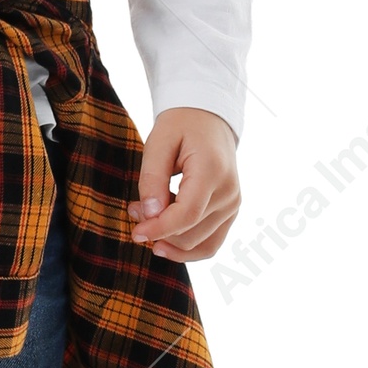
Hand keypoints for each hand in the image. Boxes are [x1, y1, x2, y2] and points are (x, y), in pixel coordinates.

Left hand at [127, 107, 239, 262]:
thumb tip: (151, 214)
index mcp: (213, 171)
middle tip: (134, 210)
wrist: (209, 119)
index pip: (187, 215)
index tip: (135, 232)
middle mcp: (229, 193)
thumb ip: (152, 179)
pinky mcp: (230, 213)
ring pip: (199, 245)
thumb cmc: (181, 126)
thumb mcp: (158, 142)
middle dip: (158, 231)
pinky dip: (185, 248)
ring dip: (168, 240)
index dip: (159, 229)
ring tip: (146, 218)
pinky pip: (209, 244)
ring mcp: (233, 205)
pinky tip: (164, 239)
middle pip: (190, 233)